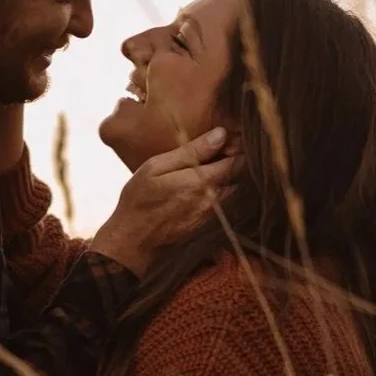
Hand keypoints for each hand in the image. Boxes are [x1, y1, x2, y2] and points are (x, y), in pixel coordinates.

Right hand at [91, 126, 235, 276]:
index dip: (237, 147)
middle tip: (224, 151)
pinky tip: (209, 187)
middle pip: (243, 176)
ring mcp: (215, 215)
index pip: (238, 160)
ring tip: (215, 168)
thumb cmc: (139, 200)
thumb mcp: (156, 167)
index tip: (229, 139)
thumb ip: (190, 151)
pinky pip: (229, 205)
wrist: (133, 241)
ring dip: (234, 178)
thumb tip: (221, 134)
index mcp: (203, 181)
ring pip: (238, 191)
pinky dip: (226, 192)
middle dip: (239, 162)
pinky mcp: (211, 225)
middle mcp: (215, 199)